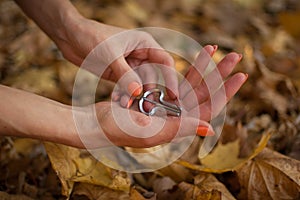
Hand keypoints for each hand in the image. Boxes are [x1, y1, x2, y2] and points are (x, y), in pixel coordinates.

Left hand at [55, 17, 178, 106]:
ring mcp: (129, 66)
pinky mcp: (118, 74)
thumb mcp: (110, 55)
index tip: (173, 95)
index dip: (170, 78)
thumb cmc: (91, 36)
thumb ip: (125, 74)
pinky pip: (126, 88)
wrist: (70, 36)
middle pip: (151, 77)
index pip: (164, 62)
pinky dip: (124, 95)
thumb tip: (138, 93)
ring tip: (125, 105)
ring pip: (138, 85)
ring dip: (134, 96)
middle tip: (146, 108)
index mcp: (144, 44)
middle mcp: (139, 55)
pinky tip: (118, 101)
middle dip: (148, 92)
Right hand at [79, 46, 246, 147]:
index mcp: (179, 126)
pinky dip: (184, 68)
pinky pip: (176, 80)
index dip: (225, 92)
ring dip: (204, 67)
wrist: (96, 124)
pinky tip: (195, 57)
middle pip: (205, 92)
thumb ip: (180, 128)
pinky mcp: (158, 96)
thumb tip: (211, 129)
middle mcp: (177, 116)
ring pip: (192, 83)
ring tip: (214, 48)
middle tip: (235, 55)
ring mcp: (168, 105)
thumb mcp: (150, 131)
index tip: (240, 75)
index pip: (209, 108)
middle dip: (220, 73)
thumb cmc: (118, 129)